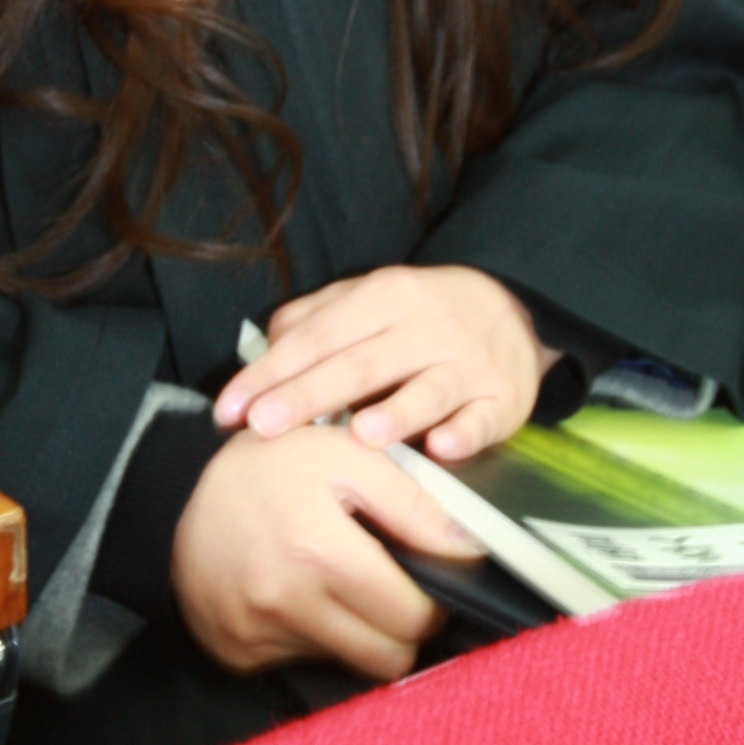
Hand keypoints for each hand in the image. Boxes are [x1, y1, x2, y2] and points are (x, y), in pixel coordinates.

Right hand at [171, 425, 481, 677]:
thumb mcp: (347, 455)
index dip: (433, 601)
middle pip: (388, 657)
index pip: (413, 618)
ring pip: (350, 665)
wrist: (170, 494)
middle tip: (391, 585)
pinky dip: (316, 636)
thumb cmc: (271, 467)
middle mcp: (283, 602)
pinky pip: (305, 664)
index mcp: (318, 551)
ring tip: (342, 584)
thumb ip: (417, 502)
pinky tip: (301, 595)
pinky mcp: (237, 655)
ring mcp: (256, 635)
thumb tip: (473, 550)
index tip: (426, 577)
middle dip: (402, 626)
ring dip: (360, 633)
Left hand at [215, 265, 556, 460]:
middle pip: (361, 364)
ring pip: (428, 389)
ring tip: (359, 433)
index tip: (230, 408)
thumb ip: (314, 320)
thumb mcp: (368, 299)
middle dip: (309, 395)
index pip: (318, 336)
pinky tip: (442, 447)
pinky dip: (464, 433)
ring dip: (396, 412)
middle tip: (263, 426)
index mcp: (385, 296)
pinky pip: (482, 420)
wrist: (513, 311)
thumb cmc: (419, 316)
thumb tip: (263, 353)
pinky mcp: (503, 399)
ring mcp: (468, 364)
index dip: (272, 372)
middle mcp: (427, 326)